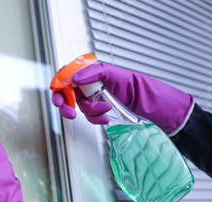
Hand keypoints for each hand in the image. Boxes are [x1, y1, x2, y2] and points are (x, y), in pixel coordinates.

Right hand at [52, 63, 193, 134]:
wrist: (153, 107)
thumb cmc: (138, 87)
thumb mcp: (115, 75)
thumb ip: (93, 73)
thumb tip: (73, 77)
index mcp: (91, 72)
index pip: (66, 77)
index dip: (58, 87)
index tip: (60, 97)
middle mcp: (90, 84)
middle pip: (66, 94)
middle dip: (66, 105)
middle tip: (70, 112)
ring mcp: (94, 98)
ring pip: (78, 107)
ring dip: (90, 112)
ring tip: (106, 110)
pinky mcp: (99, 110)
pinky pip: (88, 117)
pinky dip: (96, 119)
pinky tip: (106, 117)